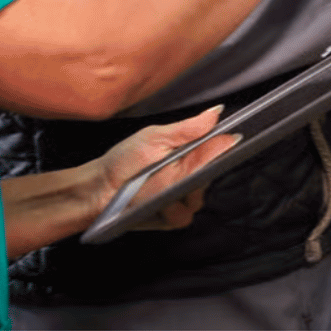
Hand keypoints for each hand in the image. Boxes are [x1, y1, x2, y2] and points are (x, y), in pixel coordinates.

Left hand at [88, 107, 241, 232]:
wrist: (98, 190)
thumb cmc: (123, 161)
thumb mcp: (155, 137)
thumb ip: (189, 128)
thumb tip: (217, 112)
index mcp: (188, 152)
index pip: (220, 147)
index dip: (227, 144)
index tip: (232, 140)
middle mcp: (190, 175)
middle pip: (212, 174)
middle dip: (197, 171)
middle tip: (175, 167)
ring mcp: (183, 198)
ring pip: (199, 197)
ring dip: (179, 192)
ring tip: (156, 187)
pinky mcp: (173, 217)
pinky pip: (184, 215)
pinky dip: (170, 209)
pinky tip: (155, 203)